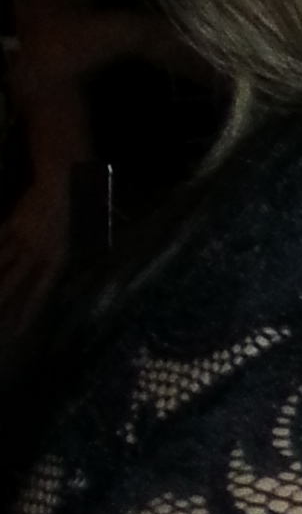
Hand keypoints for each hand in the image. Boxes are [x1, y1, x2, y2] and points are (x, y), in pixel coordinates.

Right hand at [0, 171, 71, 337]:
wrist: (64, 181)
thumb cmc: (80, 209)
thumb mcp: (81, 240)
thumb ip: (63, 260)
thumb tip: (51, 277)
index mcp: (56, 259)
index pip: (39, 293)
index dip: (27, 313)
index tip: (16, 332)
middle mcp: (36, 254)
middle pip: (12, 284)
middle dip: (0, 305)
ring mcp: (21, 239)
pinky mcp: (10, 225)